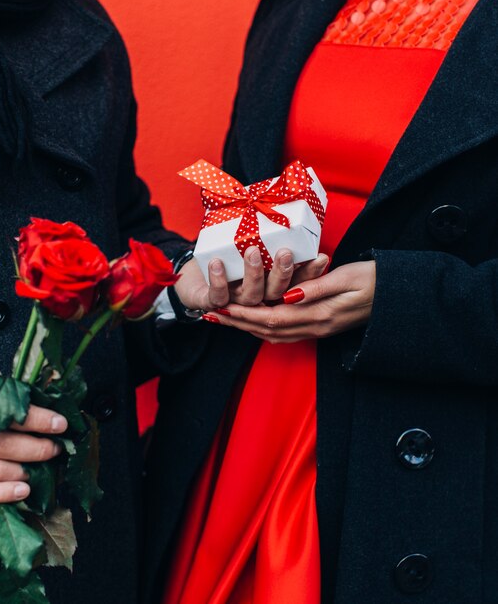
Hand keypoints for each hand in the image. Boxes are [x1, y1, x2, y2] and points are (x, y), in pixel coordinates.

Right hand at [0, 385, 67, 503]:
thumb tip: (36, 407)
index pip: (4, 413)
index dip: (37, 419)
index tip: (60, 423)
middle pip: (2, 444)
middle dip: (36, 447)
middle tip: (56, 448)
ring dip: (24, 470)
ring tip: (44, 467)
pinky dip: (2, 493)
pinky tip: (23, 490)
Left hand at [174, 247, 329, 310]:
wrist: (189, 282)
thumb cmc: (227, 264)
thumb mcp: (260, 255)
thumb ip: (280, 251)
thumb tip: (305, 238)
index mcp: (273, 294)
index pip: (297, 287)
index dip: (310, 275)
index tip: (322, 257)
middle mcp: (258, 303)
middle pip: (276, 296)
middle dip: (282, 273)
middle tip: (286, 252)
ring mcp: (236, 306)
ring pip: (251, 298)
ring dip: (252, 275)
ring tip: (253, 251)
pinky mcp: (212, 303)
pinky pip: (218, 297)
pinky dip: (218, 281)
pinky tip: (217, 264)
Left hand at [204, 261, 375, 343]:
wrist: (399, 297)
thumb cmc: (376, 280)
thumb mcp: (347, 278)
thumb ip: (316, 288)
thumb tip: (287, 296)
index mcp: (319, 314)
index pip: (271, 317)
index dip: (244, 314)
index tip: (221, 307)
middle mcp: (315, 327)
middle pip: (267, 330)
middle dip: (238, 323)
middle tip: (212, 316)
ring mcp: (319, 330)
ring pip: (274, 335)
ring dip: (248, 328)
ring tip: (226, 319)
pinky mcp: (322, 328)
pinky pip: (286, 334)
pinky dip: (265, 329)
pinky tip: (255, 323)